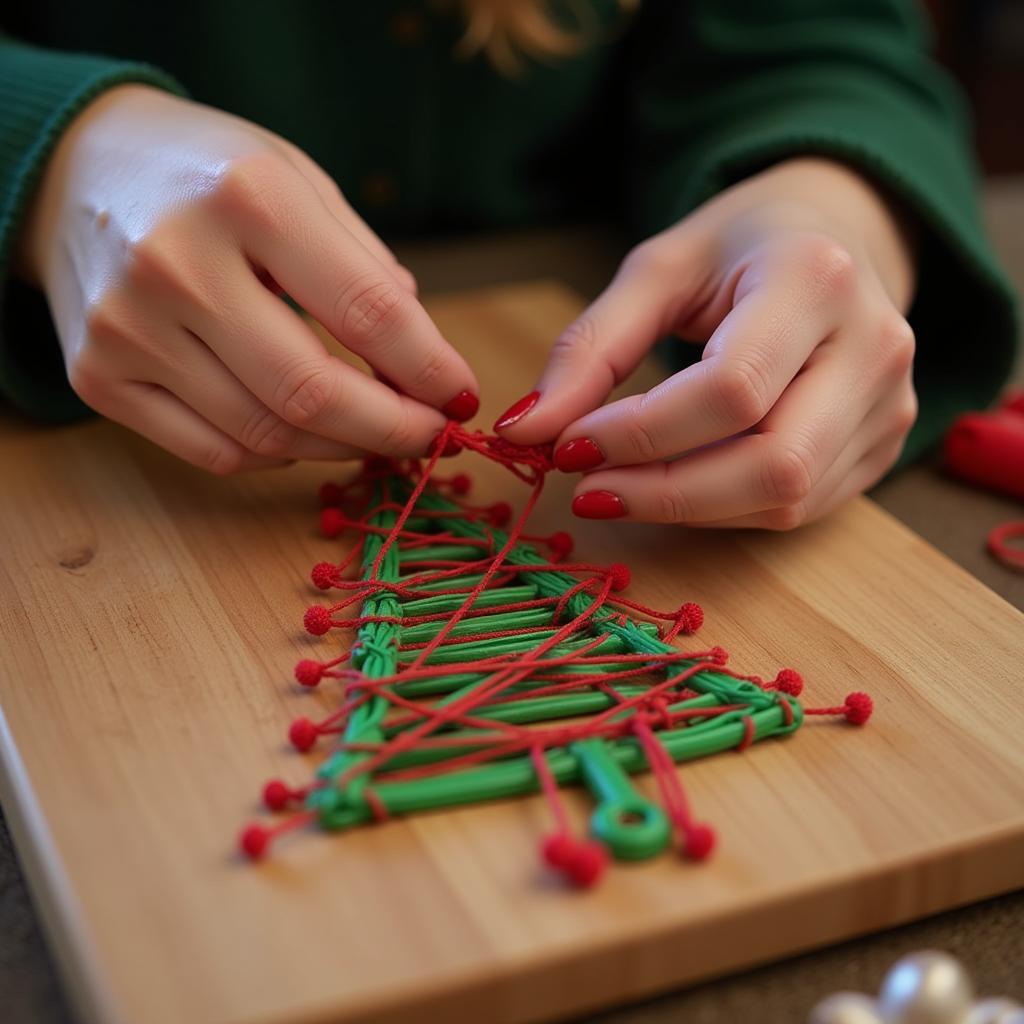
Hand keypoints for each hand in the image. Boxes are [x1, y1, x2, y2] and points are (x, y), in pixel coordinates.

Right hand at [18, 86, 477, 472]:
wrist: (77, 173)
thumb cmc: (209, 175)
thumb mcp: (300, 180)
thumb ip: (365, 264)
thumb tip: (423, 356)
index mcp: (248, 197)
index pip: (369, 312)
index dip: (430, 369)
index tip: (461, 398)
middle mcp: (176, 264)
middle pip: (312, 392)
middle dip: (393, 429)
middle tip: (430, 437)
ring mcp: (128, 329)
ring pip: (266, 436)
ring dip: (341, 447)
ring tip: (375, 433)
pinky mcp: (98, 378)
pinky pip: (216, 452)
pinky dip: (278, 455)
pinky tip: (302, 432)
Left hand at [496, 159, 917, 527]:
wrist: (840, 235)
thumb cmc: (740, 248)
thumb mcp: (657, 271)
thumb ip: (590, 348)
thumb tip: (525, 430)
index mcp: (818, 279)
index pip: (731, 390)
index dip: (641, 434)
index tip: (567, 448)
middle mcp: (874, 347)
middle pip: (773, 463)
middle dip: (665, 494)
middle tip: (587, 492)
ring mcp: (890, 405)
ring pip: (786, 499)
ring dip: (687, 508)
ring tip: (620, 487)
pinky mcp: (884, 447)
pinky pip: (797, 507)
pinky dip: (721, 509)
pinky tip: (677, 484)